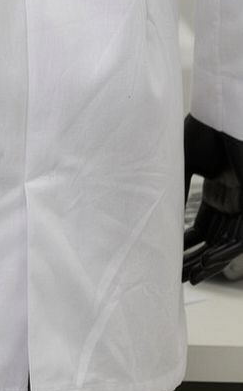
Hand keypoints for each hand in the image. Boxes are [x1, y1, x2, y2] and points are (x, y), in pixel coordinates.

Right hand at [184, 115, 242, 285]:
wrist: (232, 113)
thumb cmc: (209, 129)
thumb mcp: (183, 161)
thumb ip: (175, 188)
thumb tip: (155, 213)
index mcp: (218, 188)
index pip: (201, 224)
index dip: (185, 242)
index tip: (167, 256)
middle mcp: (232, 199)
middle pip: (212, 238)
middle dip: (193, 257)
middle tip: (174, 274)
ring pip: (226, 242)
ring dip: (207, 262)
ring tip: (186, 277)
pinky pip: (240, 238)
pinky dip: (224, 255)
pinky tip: (207, 267)